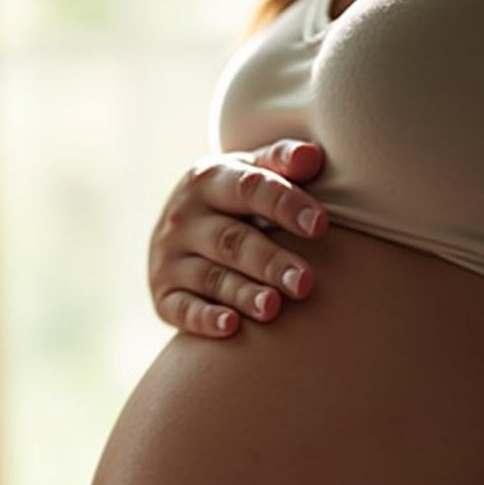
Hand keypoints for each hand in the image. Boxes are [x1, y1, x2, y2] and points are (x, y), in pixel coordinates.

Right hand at [148, 139, 328, 338]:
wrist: (180, 228)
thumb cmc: (235, 199)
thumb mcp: (251, 170)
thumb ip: (281, 161)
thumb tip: (311, 158)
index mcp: (209, 179)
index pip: (249, 188)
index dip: (285, 205)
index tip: (320, 225)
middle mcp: (183, 217)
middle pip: (232, 240)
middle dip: (270, 262)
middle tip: (305, 282)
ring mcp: (169, 258)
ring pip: (211, 278)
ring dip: (243, 293)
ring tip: (273, 308)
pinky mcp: (163, 294)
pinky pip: (182, 309)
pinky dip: (205, 319)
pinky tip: (231, 327)